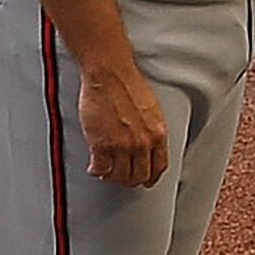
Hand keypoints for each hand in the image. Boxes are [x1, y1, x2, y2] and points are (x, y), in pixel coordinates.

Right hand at [79, 60, 171, 187]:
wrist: (110, 74)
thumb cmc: (127, 85)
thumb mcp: (152, 110)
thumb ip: (151, 131)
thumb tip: (148, 147)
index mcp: (157, 134)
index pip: (159, 167)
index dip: (151, 177)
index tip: (146, 180)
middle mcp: (142, 143)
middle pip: (139, 176)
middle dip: (130, 180)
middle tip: (121, 176)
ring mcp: (122, 145)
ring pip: (119, 177)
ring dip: (112, 177)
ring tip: (106, 171)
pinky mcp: (101, 144)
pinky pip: (100, 169)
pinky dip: (96, 171)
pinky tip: (94, 166)